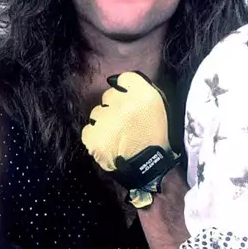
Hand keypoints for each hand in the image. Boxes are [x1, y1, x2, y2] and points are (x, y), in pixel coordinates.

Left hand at [81, 72, 178, 207]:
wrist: (149, 170)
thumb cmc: (156, 140)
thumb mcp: (159, 110)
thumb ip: (142, 93)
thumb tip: (121, 82)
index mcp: (145, 96)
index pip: (126, 78)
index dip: (126, 89)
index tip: (128, 99)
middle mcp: (124, 104)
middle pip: (109, 95)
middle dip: (115, 106)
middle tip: (125, 123)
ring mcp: (106, 120)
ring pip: (97, 112)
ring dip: (104, 122)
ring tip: (117, 137)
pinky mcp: (94, 137)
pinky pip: (88, 130)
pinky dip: (95, 137)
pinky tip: (108, 144)